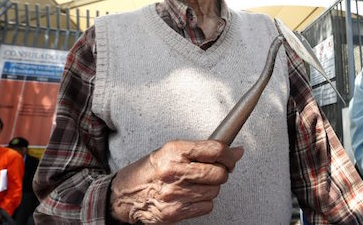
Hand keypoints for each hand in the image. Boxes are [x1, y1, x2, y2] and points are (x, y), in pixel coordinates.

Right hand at [110, 140, 243, 223]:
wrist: (125, 193)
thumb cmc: (151, 170)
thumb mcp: (172, 151)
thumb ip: (204, 150)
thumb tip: (237, 151)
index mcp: (174, 151)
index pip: (215, 150)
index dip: (229, 155)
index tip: (231, 157)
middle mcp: (174, 171)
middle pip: (218, 173)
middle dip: (222, 173)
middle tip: (215, 171)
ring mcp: (174, 193)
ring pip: (214, 191)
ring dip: (211, 188)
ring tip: (197, 184)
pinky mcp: (174, 212)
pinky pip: (206, 206)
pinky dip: (203, 202)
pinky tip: (191, 196)